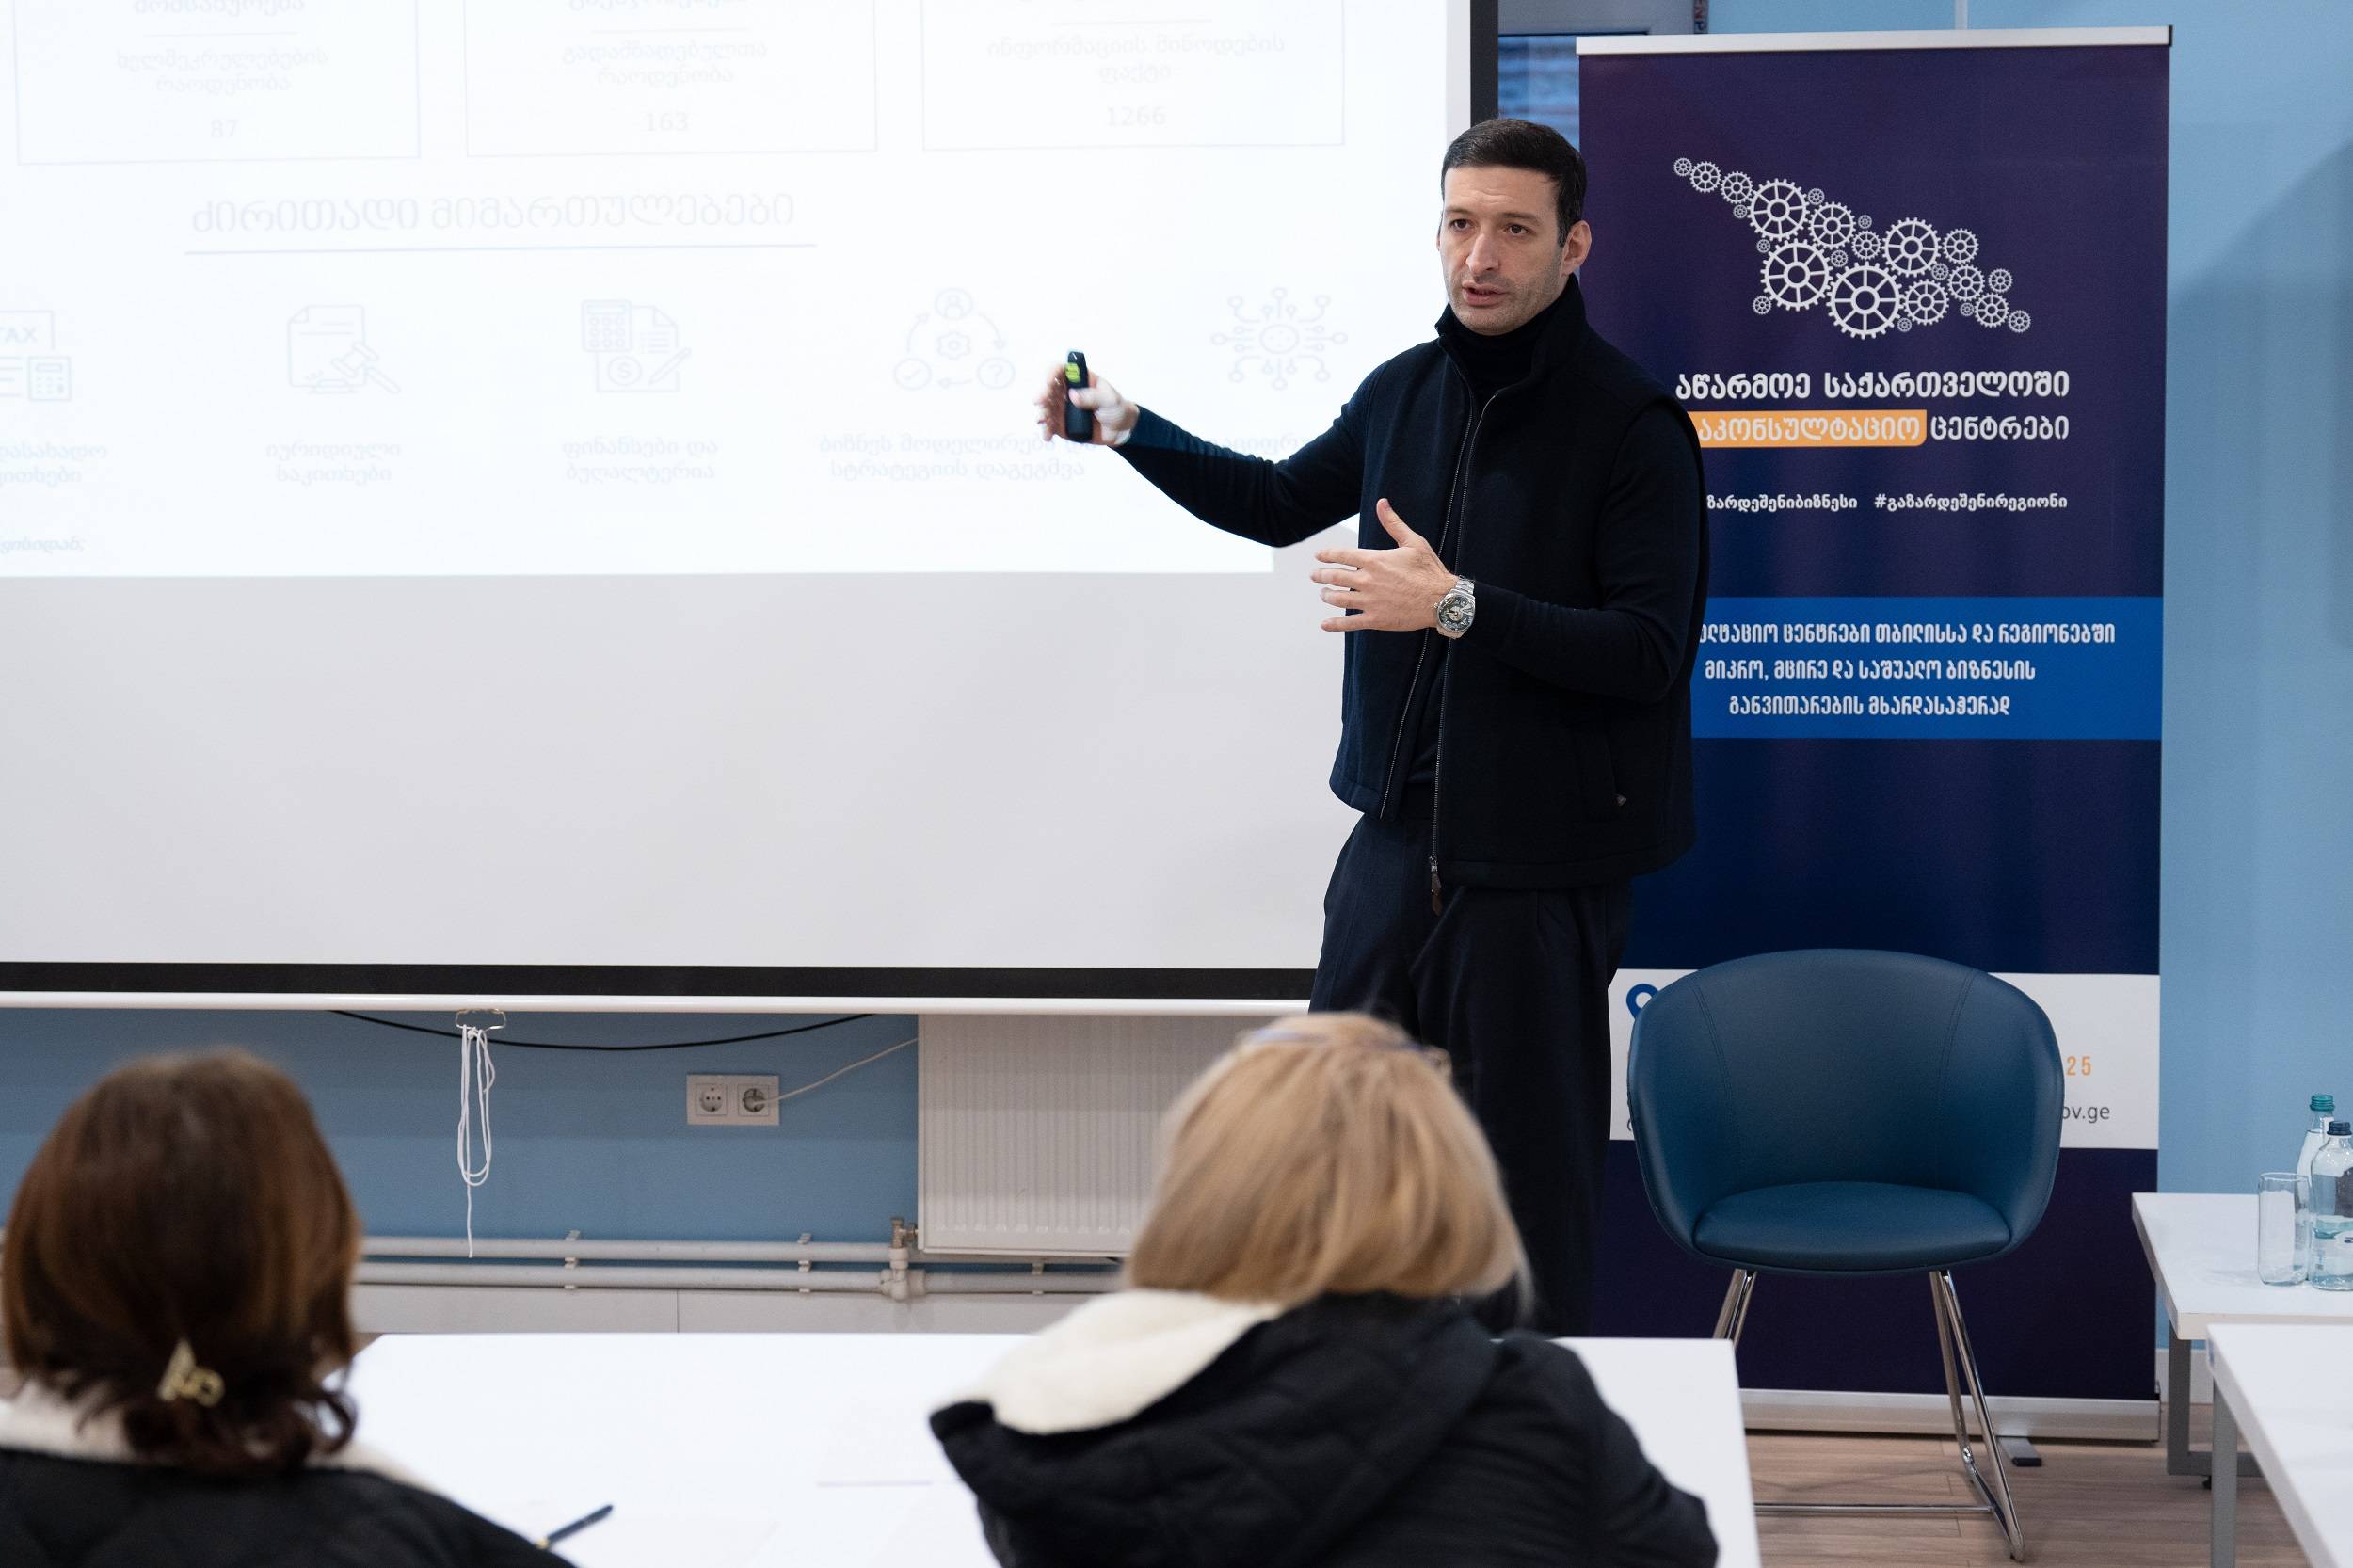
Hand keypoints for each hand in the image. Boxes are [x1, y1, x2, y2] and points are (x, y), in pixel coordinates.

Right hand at [1034, 363, 1138, 446]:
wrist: (1121, 430)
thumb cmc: (1116, 407)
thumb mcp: (1109, 399)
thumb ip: (1092, 397)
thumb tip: (1073, 396)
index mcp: (1078, 380)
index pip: (1060, 370)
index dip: (1051, 373)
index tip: (1049, 381)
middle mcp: (1066, 392)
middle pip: (1048, 389)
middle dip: (1042, 394)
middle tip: (1039, 402)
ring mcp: (1063, 409)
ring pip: (1046, 408)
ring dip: (1041, 413)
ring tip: (1043, 421)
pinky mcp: (1062, 425)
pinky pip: (1050, 426)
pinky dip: (1046, 430)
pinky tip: (1047, 435)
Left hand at [1310, 499, 1457, 631]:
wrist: (1443, 599)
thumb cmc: (1429, 569)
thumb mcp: (1413, 541)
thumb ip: (1393, 523)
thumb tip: (1381, 503)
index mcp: (1375, 560)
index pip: (1342, 555)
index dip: (1327, 554)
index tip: (1318, 556)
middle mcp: (1368, 580)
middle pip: (1335, 577)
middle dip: (1321, 575)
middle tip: (1314, 575)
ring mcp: (1371, 601)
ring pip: (1338, 599)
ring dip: (1327, 595)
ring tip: (1323, 593)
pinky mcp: (1376, 620)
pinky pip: (1350, 623)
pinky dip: (1334, 624)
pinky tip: (1324, 624)